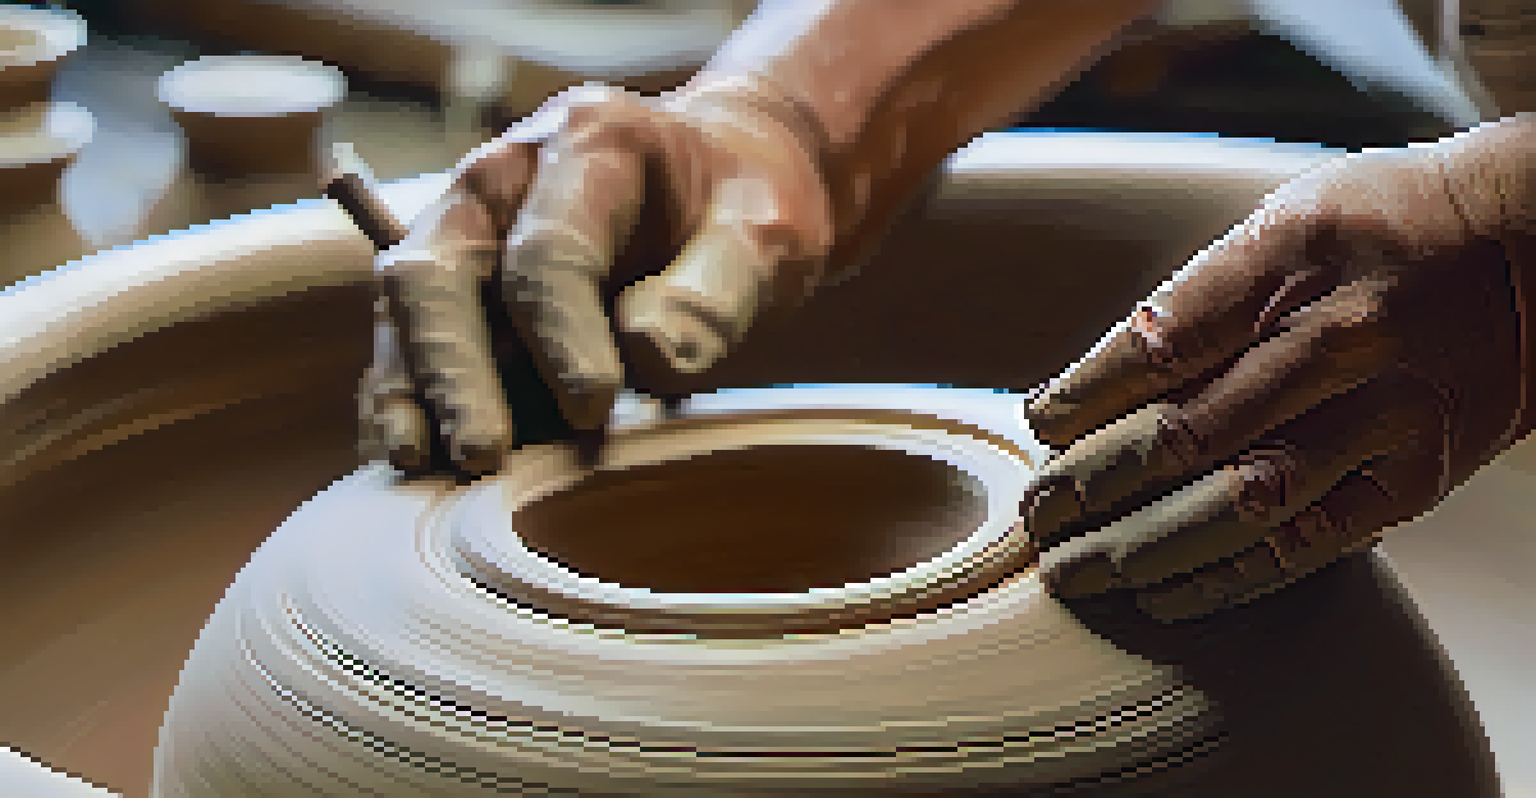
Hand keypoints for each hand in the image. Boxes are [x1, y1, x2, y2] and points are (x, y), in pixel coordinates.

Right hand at [358, 76, 833, 475]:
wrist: (714, 193)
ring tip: (424, 468)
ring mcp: (466, 230)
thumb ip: (717, 292)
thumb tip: (647, 352)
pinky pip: (410, 345)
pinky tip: (419, 466)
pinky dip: (407, 402)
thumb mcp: (766, 237)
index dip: (564, 334)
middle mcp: (502, 178)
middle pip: (439, 271)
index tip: (591, 408)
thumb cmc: (738, 212)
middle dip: (452, 368)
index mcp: (589, 142)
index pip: (550, 249)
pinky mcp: (454, 289)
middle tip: (481, 455)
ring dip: (411, 392)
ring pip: (409, 309)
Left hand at [1021, 118, 1534, 620]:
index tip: (1039, 426)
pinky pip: (1307, 544)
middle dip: (1092, 484)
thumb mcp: (1289, 216)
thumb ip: (1201, 294)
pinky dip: (1226, 578)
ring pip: (1239, 500)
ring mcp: (1382, 415)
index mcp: (1292, 257)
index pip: (1160, 342)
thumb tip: (1102, 378)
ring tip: (1073, 571)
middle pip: (1186, 431)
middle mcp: (1337, 338)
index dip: (1085, 395)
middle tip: (1035, 516)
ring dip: (1141, 546)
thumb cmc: (1388, 224)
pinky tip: (1161, 595)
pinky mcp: (1415, 477)